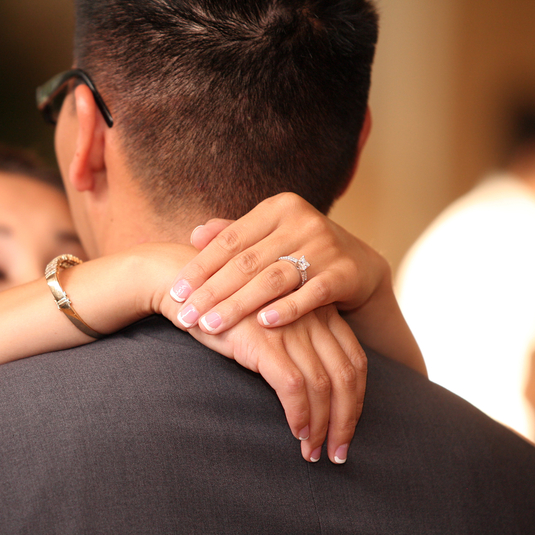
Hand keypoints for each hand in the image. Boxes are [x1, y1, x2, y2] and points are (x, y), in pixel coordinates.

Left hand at [168, 193, 388, 332]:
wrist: (359, 266)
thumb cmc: (299, 253)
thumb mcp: (267, 239)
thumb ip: (233, 236)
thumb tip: (195, 233)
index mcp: (276, 209)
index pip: (229, 241)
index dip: (199, 268)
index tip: (175, 293)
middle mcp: (301, 221)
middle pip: (247, 262)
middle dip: (212, 292)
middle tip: (186, 316)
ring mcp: (326, 245)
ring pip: (273, 278)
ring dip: (239, 305)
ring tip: (211, 326)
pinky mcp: (346, 271)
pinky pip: (313, 292)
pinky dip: (289, 309)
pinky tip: (265, 324)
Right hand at [187, 305, 367, 463]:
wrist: (189, 290)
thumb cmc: (229, 311)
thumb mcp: (274, 321)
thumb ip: (299, 341)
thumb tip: (316, 389)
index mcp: (321, 312)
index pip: (356, 361)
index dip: (356, 400)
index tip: (347, 428)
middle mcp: (313, 318)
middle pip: (346, 377)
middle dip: (345, 421)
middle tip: (338, 452)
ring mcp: (290, 329)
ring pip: (323, 387)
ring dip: (322, 426)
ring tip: (312, 451)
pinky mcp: (266, 342)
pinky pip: (294, 387)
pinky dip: (299, 415)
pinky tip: (295, 432)